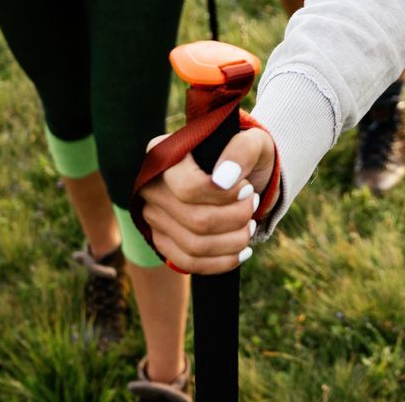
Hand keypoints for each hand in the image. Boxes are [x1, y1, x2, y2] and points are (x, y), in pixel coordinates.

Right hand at [138, 124, 276, 273]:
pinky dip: (221, 262)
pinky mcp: (162, 240)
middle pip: (196, 220)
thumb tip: (223, 179)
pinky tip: (242, 251)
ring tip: (250, 225)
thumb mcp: (253, 141)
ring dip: (233, 241)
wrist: (236, 175)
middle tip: (253, 204)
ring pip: (194, 246)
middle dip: (236, 218)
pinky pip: (189, 263)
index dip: (224, 195)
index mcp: (165, 155)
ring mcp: (153, 216)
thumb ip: (242, 150)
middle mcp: (151, 186)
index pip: (188, 187)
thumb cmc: (243, 155)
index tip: (248, 189)